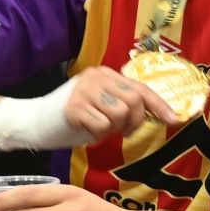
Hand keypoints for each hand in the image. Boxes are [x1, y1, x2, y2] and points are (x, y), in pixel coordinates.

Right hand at [63, 65, 179, 142]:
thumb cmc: (74, 116)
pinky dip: (98, 135)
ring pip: (120, 114)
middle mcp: (97, 77)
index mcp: (106, 74)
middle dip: (134, 122)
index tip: (174, 120)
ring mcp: (84, 90)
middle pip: (134, 101)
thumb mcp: (101, 103)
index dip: (159, 105)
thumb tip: (157, 115)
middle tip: (122, 132)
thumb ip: (123, 103)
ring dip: (113, 129)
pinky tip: (87, 133)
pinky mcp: (74, 107)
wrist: (35, 121)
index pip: (140, 88)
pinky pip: (102, 126)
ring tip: (99, 129)